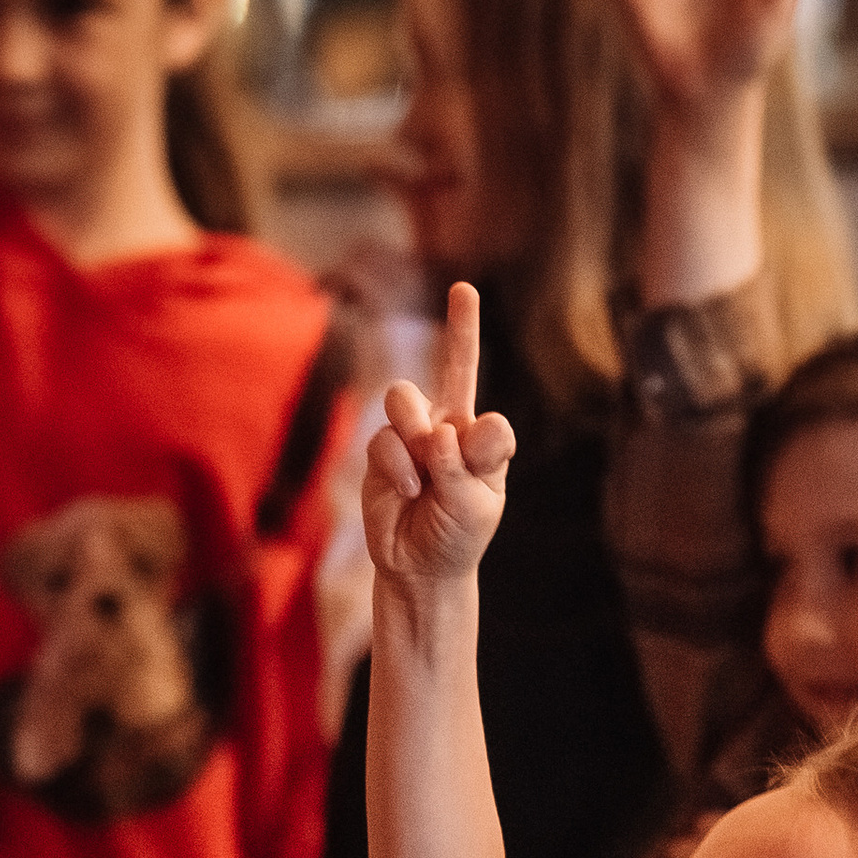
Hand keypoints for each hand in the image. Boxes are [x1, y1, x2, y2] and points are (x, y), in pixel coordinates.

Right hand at [363, 280, 514, 588]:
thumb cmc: (459, 535)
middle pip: (436, 380)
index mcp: (475, 431)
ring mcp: (407, 438)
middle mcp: (442, 424)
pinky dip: (398, 469)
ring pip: (402, 402)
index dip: (462, 328)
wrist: (421, 569)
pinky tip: (409, 491)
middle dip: (440, 395)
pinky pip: (382, 441)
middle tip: (444, 452)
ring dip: (415, 434)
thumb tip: (450, 427)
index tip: (462, 288)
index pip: (466, 372)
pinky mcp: (378, 456)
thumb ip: (470, 463)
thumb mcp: (479, 503)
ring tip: (423, 476)